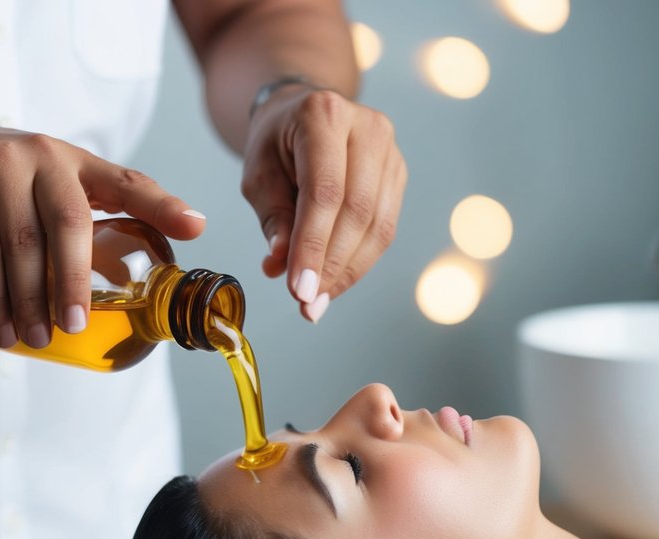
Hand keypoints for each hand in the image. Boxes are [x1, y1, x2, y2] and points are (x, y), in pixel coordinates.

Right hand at [0, 109, 205, 347]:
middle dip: (75, 282)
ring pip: (22, 245)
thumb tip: (127, 279)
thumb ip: (82, 221)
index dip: (163, 205)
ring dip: (30, 302)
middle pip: (71, 225)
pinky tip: (0, 328)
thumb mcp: (42, 187)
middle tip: (78, 326)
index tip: (195, 228)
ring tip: (35, 340)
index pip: (127, 181)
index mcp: (74, 162)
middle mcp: (43, 157)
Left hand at [241, 83, 406, 321]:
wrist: (301, 114)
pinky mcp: (399, 174)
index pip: (324, 191)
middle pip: (357, 211)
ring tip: (316, 301)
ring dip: (346, 271)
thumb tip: (282, 266)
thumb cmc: (276, 145)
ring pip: (377, 226)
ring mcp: (390, 150)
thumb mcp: (259, 176)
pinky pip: (385, 229)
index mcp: (323, 116)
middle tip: (306, 304)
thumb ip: (274, 219)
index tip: (298, 290)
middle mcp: (367, 127)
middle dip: (330, 265)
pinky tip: (334, 282)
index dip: (313, 245)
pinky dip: (359, 262)